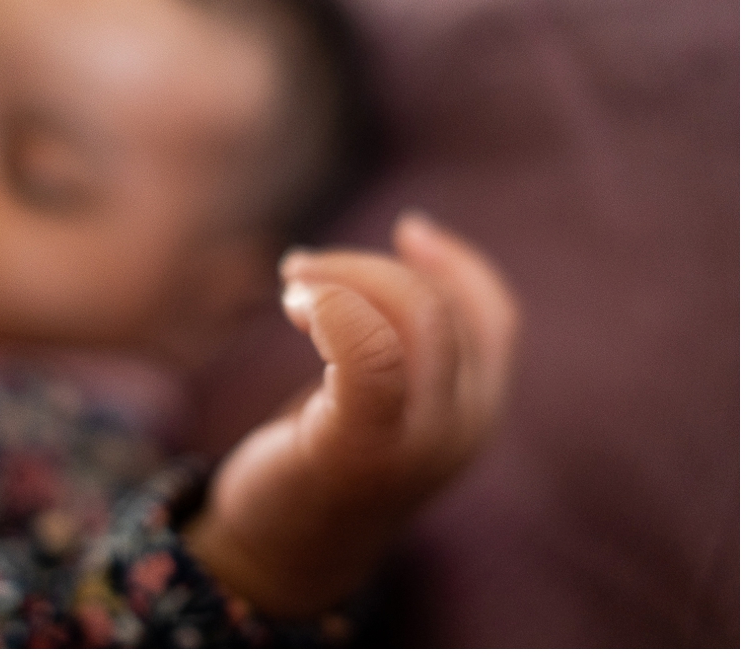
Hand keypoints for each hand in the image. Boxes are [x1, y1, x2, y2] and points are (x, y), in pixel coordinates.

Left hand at [184, 214, 518, 616]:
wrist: (283, 549)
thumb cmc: (326, 458)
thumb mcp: (381, 398)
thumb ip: (404, 345)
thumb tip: (410, 243)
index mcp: (476, 411)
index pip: (494, 316)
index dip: (456, 263)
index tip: (407, 228)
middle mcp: (463, 428)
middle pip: (438, 306)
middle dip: (365, 267)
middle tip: (297, 270)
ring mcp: (419, 443)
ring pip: (412, 315)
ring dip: (342, 280)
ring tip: (290, 291)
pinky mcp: (362, 448)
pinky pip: (367, 350)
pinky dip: (331, 307)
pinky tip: (296, 308)